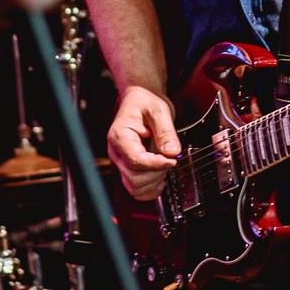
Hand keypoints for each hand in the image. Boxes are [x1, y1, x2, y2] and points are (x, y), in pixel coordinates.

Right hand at [107, 85, 181, 200]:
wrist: (139, 100)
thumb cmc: (145, 102)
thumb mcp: (159, 111)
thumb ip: (165, 132)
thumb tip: (172, 152)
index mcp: (120, 136)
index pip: (136, 160)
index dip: (156, 164)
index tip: (172, 159)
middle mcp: (117, 152)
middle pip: (134, 178)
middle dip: (157, 173)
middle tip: (169, 159)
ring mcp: (121, 162)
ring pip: (134, 188)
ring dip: (154, 182)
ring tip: (164, 166)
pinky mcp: (128, 168)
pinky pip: (135, 190)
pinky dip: (150, 189)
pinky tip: (160, 178)